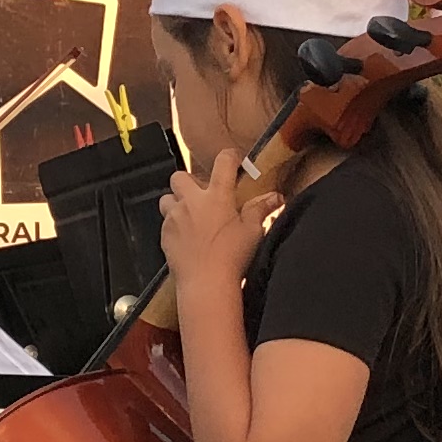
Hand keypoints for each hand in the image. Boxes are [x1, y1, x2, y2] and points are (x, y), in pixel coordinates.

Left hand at [160, 148, 275, 288]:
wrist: (205, 284)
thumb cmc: (232, 258)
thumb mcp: (253, 232)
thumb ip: (260, 210)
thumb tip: (275, 197)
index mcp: (217, 196)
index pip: (223, 162)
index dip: (230, 157)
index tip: (234, 162)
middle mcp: (192, 202)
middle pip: (181, 176)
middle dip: (190, 182)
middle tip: (204, 195)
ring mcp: (175, 217)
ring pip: (167, 198)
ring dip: (177, 202)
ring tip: (191, 216)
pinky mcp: (165, 234)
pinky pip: (165, 222)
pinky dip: (174, 225)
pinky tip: (187, 237)